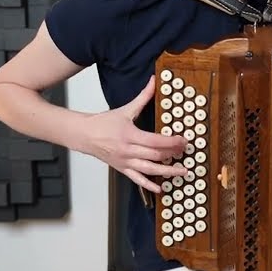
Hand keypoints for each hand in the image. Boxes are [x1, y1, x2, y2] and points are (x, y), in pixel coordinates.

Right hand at [82, 75, 187, 192]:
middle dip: (173, 154)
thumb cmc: (103, 123)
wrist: (85, 135)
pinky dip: (149, 185)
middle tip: (187, 152)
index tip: (184, 140)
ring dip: (168, 171)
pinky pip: (137, 180)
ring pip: (150, 169)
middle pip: (155, 155)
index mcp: (130, 135)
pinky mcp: (122, 169)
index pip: (155, 141)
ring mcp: (125, 162)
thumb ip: (143, 97)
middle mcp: (128, 151)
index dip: (172, 142)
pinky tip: (160, 188)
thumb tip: (154, 81)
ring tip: (182, 172)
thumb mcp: (125, 109)